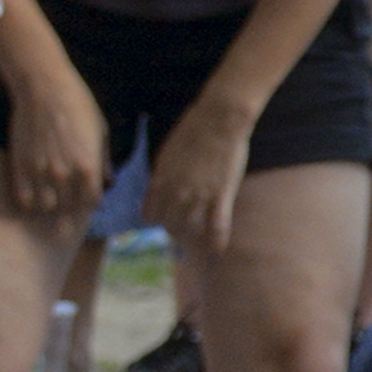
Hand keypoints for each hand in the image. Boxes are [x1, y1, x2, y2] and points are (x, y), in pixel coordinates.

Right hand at [3, 70, 110, 223]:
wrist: (44, 90)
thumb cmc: (78, 107)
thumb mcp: (101, 132)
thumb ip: (103, 160)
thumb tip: (108, 180)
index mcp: (88, 167)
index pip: (91, 202)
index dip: (90, 202)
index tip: (87, 199)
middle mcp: (65, 174)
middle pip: (69, 208)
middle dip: (71, 207)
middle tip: (68, 201)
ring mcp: (40, 172)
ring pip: (46, 208)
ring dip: (50, 207)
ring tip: (51, 199)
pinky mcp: (19, 167)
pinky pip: (23, 199)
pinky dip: (29, 202)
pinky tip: (33, 195)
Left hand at [142, 90, 258, 261]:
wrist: (219, 120)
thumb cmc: (192, 130)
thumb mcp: (167, 153)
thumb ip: (162, 175)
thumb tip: (159, 188)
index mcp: (160, 181)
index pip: (150, 214)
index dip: (156, 218)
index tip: (163, 217)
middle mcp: (176, 193)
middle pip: (169, 224)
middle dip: (173, 227)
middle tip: (181, 226)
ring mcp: (199, 196)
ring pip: (189, 228)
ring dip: (191, 234)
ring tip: (196, 236)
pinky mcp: (221, 196)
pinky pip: (217, 226)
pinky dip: (217, 241)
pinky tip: (217, 251)